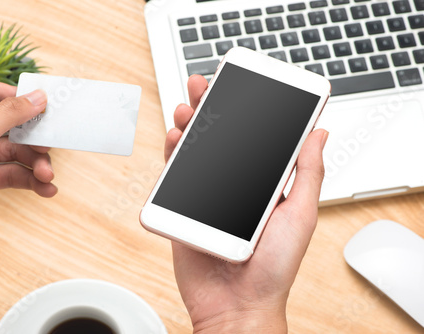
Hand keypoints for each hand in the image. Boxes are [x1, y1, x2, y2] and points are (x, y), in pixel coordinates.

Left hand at [0, 82, 56, 264]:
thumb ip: (7, 115)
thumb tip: (36, 97)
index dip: (19, 100)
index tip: (44, 107)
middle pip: (8, 127)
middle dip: (31, 140)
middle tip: (48, 146)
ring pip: (12, 155)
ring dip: (34, 165)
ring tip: (47, 176)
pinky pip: (10, 176)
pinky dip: (29, 182)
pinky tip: (44, 189)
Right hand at [165, 75, 328, 332]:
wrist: (238, 305)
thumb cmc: (275, 268)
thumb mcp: (300, 214)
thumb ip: (308, 172)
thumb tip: (319, 133)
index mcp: (264, 185)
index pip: (253, 139)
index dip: (244, 111)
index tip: (239, 87)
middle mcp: (235, 186)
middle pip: (220, 139)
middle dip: (210, 109)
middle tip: (203, 85)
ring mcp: (208, 196)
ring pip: (194, 152)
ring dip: (189, 125)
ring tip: (186, 106)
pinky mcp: (184, 208)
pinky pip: (175, 175)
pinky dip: (172, 153)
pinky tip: (175, 137)